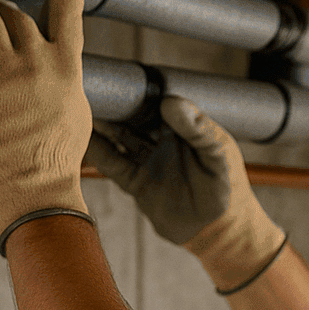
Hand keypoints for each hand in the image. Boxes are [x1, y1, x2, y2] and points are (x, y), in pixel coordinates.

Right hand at [87, 96, 285, 291]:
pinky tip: (84, 138)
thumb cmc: (227, 188)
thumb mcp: (218, 154)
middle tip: (93, 87)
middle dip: (115, 103)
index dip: (140, 90)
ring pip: (119, 136)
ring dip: (102, 124)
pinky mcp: (136, 183)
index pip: (158, 101)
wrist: (219, 231)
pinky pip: (113, 163)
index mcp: (184, 127)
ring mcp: (148, 160)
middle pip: (133, 116)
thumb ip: (198, 129)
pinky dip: (97, 151)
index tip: (121, 78)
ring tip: (81, 108)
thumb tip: (171, 102)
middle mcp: (163, 140)